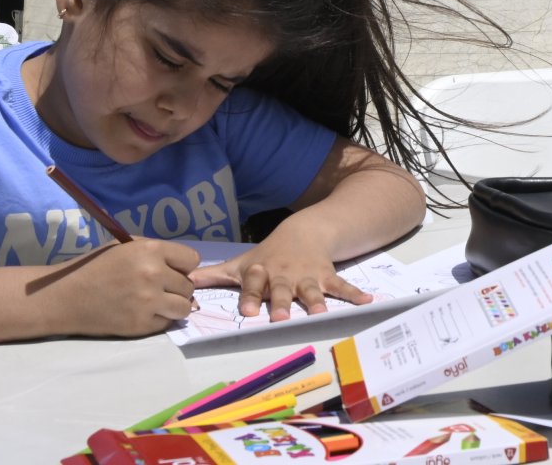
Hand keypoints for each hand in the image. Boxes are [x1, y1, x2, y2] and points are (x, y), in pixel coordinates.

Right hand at [49, 238, 199, 337]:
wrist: (65, 297)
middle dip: (176, 286)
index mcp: (150, 250)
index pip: (192, 260)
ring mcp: (148, 302)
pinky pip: (167, 323)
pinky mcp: (141, 325)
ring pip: (184, 307)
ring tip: (156, 302)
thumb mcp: (125, 247)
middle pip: (188, 285)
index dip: (182, 265)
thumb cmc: (94, 267)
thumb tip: (184, 269)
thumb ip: (156, 253)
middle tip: (157, 288)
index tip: (171, 269)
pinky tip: (142, 313)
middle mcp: (153, 275)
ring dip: (174, 305)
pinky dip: (159, 319)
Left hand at [190, 220, 371, 320]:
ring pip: (312, 291)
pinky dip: (355, 294)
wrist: (303, 232)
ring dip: (316, 303)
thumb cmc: (266, 256)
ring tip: (321, 314)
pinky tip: (368, 301)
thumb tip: (182, 284)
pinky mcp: (327, 276)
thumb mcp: (241, 264)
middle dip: (282, 303)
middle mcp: (284, 275)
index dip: (251, 296)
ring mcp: (307, 276)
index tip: (248, 312)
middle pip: (282, 290)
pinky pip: (341, 286)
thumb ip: (213, 276)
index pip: (254, 284)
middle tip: (281, 319)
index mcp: (262, 272)